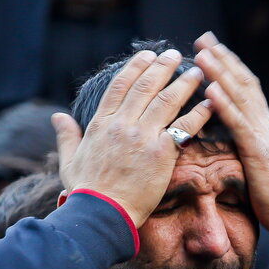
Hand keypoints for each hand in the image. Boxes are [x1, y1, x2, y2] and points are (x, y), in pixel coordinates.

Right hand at [54, 48, 212, 228]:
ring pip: (167, 101)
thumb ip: (67, 135)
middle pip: (146, 86)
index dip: (136, 67)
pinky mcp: (161, 154)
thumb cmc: (86, 191)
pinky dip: (199, 113)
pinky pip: (184, 127)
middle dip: (163, 67)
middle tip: (175, 55)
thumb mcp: (69, 160)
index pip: (120, 85)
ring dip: (184, 83)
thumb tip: (57, 116)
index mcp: (101, 123)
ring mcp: (143, 137)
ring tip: (197, 71)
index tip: (148, 55)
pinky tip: (211, 102)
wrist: (101, 213)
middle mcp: (123, 124)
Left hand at [194, 33, 268, 232]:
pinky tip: (210, 92)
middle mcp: (264, 122)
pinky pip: (239, 124)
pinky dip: (225, 106)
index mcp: (262, 123)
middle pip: (243, 82)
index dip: (229, 63)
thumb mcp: (257, 155)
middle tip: (203, 38)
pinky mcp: (257, 151)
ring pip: (240, 97)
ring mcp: (262, 134)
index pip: (246, 85)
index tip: (210, 45)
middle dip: (222, 58)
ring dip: (220, 74)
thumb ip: (247, 136)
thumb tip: (231, 124)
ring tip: (202, 54)